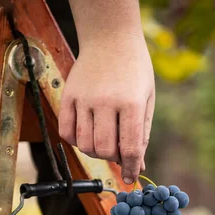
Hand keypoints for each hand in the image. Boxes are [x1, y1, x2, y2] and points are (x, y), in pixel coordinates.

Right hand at [59, 34, 154, 183]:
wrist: (110, 37)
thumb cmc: (134, 70)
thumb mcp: (146, 99)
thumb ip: (141, 134)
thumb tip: (138, 166)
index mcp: (132, 103)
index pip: (130, 148)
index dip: (130, 168)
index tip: (130, 178)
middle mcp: (106, 102)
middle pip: (104, 150)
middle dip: (113, 158)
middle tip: (118, 151)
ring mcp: (84, 99)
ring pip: (85, 145)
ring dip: (95, 151)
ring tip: (104, 140)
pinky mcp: (68, 96)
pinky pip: (67, 132)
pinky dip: (76, 141)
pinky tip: (87, 133)